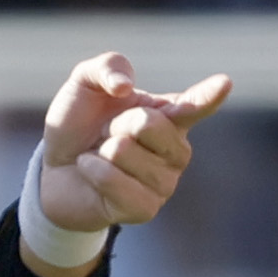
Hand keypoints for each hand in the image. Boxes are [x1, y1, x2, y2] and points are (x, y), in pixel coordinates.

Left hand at [29, 53, 233, 273]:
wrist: (54, 168)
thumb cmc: (79, 124)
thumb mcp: (86, 83)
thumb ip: (107, 67)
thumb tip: (125, 86)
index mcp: (170, 116)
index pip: (195, 105)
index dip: (209, 95)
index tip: (223, 83)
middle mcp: (176, 150)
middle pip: (149, 124)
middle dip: (116, 123)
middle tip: (107, 134)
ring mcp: (164, 182)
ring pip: (125, 152)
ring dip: (101, 149)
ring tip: (101, 155)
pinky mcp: (145, 209)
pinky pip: (115, 182)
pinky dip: (93, 171)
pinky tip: (91, 171)